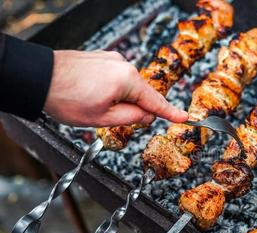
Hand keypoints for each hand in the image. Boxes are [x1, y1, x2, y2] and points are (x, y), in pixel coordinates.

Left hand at [43, 50, 187, 126]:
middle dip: (132, 108)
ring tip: (94, 105)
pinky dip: (111, 90)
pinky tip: (92, 95)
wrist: (39, 78)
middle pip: (140, 93)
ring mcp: (111, 59)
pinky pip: (115, 78)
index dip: (170, 112)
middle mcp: (123, 65)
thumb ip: (132, 117)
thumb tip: (146, 115)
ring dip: (119, 99)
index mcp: (127, 80)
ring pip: (126, 87)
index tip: (184, 117)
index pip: (155, 101)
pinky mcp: (101, 58)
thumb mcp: (103, 118)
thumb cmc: (66, 97)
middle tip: (112, 118)